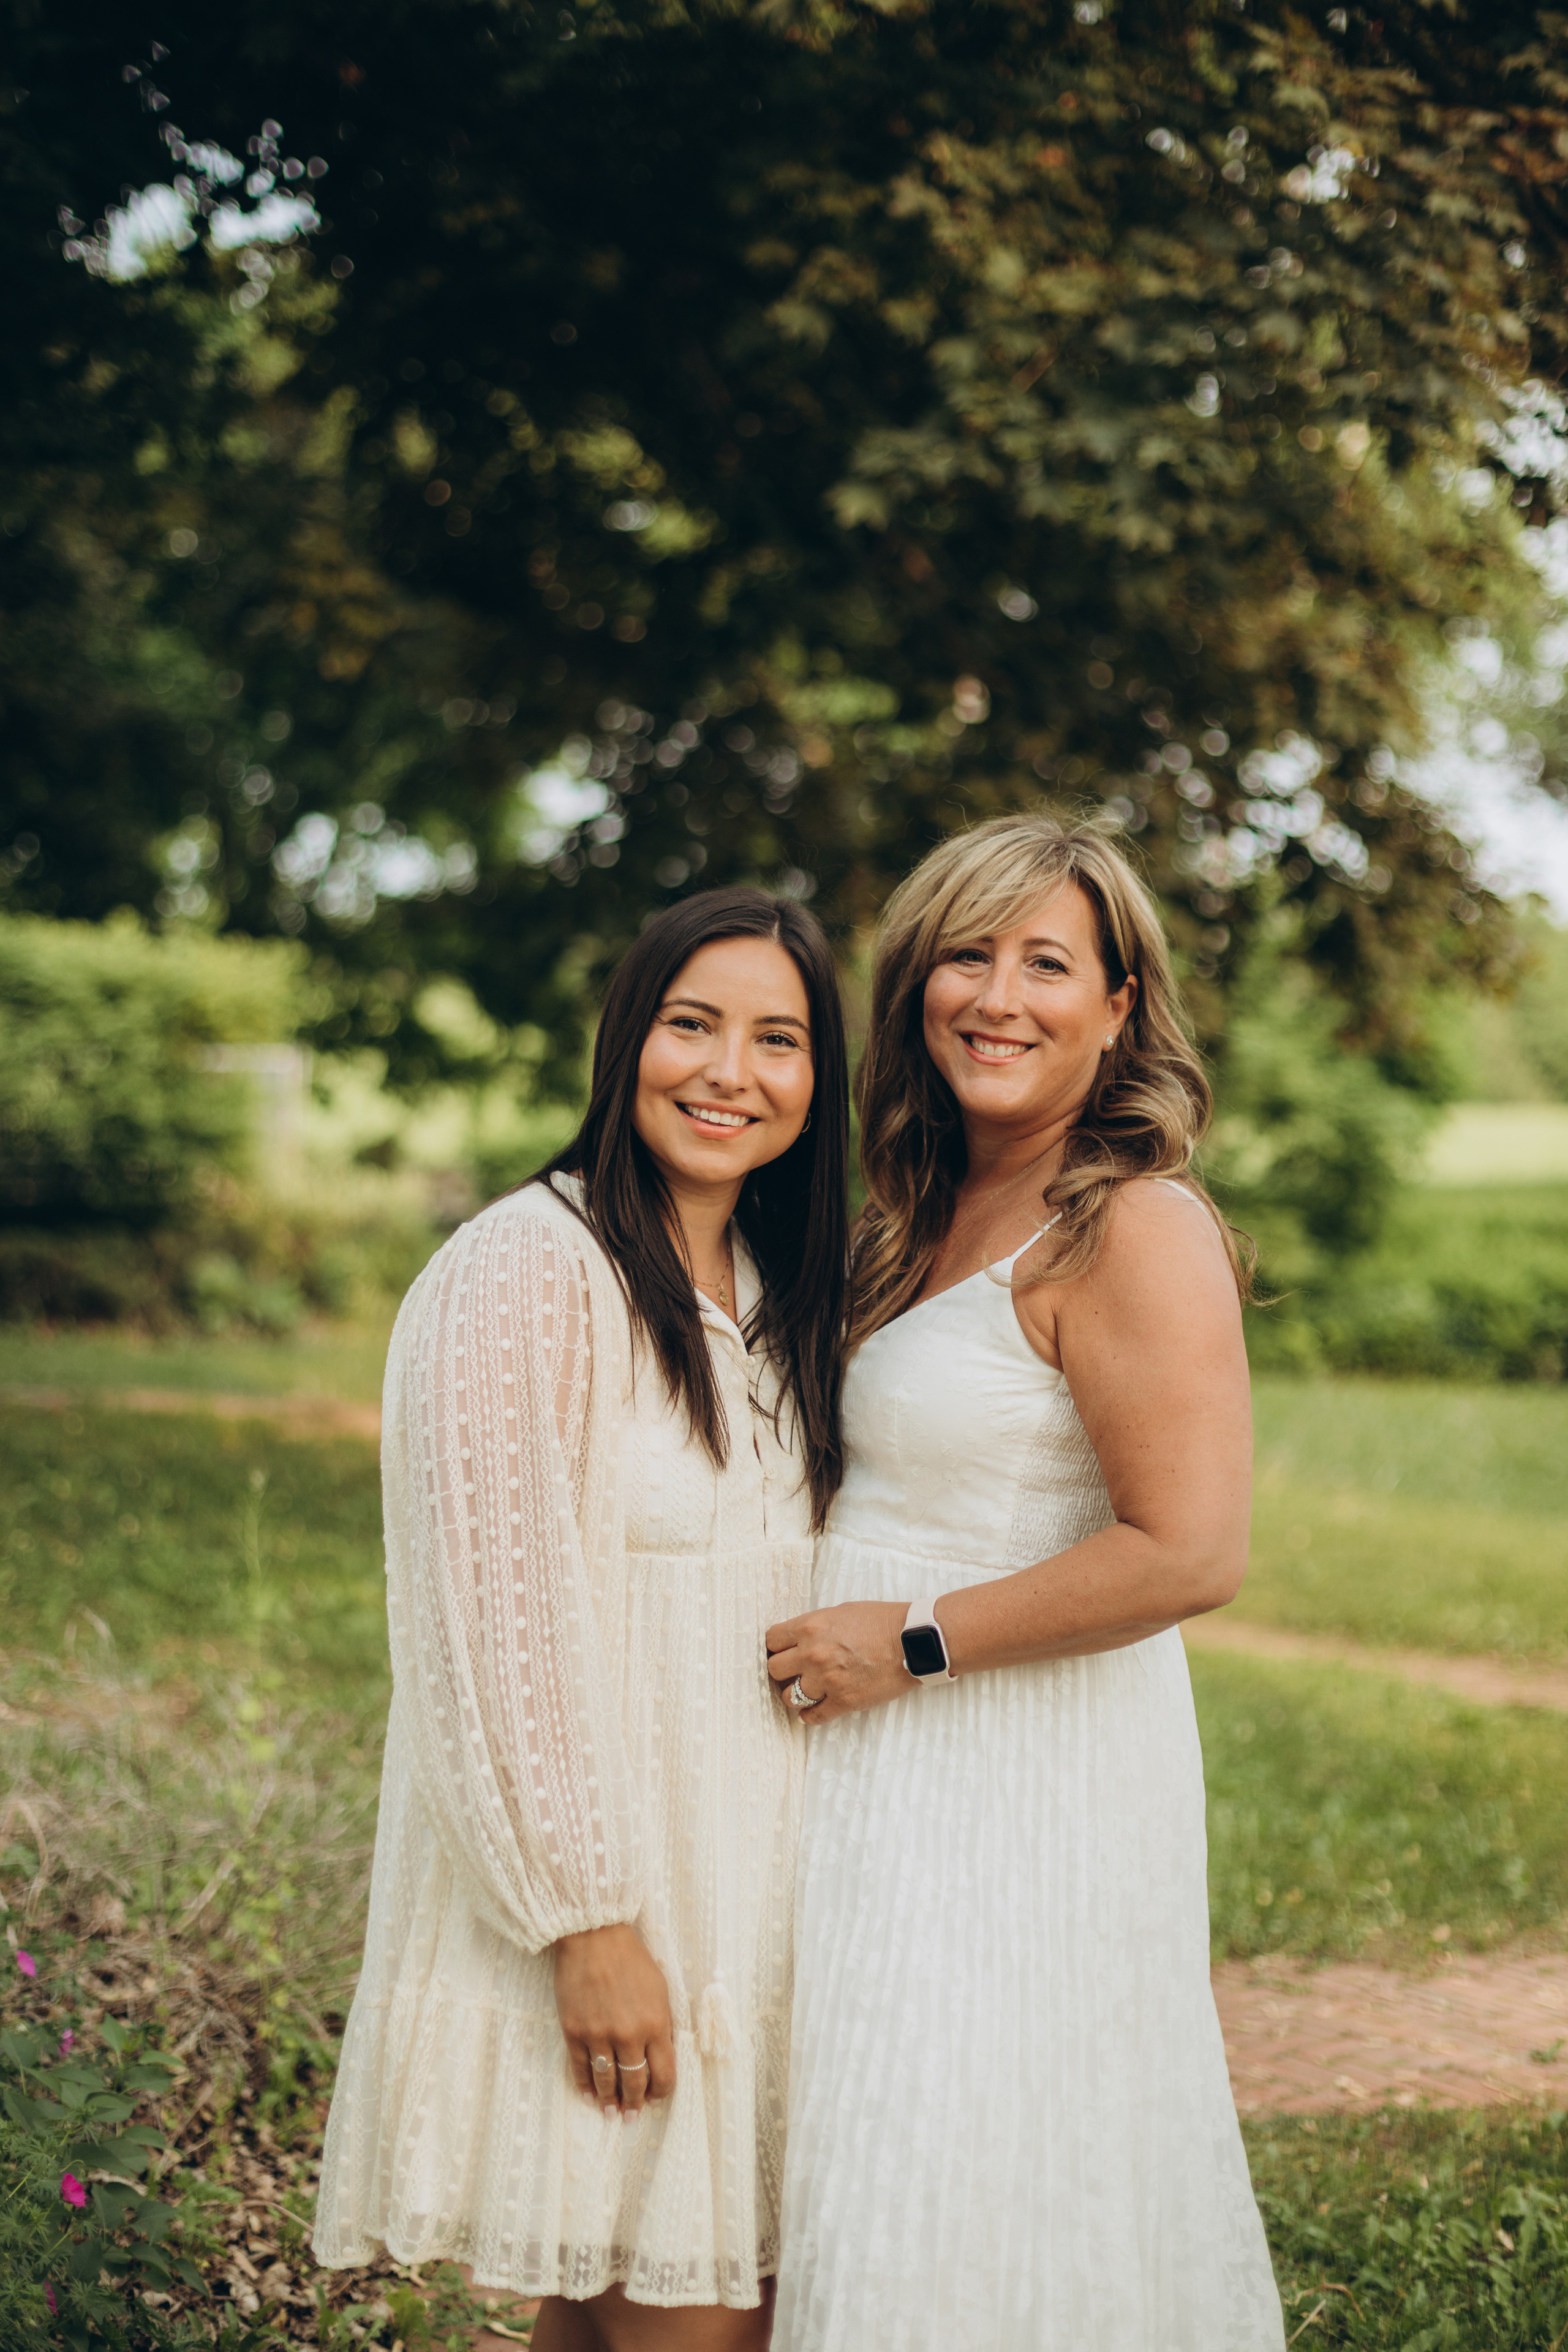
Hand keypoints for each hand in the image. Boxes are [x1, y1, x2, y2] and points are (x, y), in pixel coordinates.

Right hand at [553, 1924, 675, 2118]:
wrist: (593, 1936)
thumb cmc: (631, 1958)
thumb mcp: (660, 1989)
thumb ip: (662, 2024)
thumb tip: (661, 2056)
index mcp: (656, 2024)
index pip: (664, 2074)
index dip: (660, 2092)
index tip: (655, 2097)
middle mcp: (629, 2035)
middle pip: (634, 2083)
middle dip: (634, 2103)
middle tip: (631, 2115)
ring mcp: (599, 2035)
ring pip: (606, 2081)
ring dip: (609, 2100)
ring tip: (610, 2111)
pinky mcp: (574, 2032)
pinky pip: (580, 2069)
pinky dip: (584, 2086)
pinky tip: (589, 2095)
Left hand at [765, 1599, 912, 1725]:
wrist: (914, 1640)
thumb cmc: (882, 1621)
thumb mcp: (841, 1612)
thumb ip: (815, 1626)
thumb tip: (797, 1639)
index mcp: (810, 1627)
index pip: (771, 1640)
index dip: (775, 1646)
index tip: (780, 1651)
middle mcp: (813, 1654)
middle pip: (774, 1669)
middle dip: (782, 1669)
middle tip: (791, 1671)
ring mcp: (827, 1680)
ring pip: (789, 1696)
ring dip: (795, 1693)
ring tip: (803, 1691)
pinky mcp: (843, 1701)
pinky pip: (813, 1716)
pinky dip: (809, 1716)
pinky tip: (810, 1712)